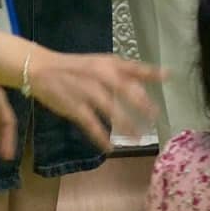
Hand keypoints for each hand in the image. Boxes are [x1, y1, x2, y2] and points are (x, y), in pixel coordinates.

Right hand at [29, 50, 160, 147]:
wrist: (40, 68)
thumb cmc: (73, 68)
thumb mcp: (98, 63)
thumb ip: (119, 74)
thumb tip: (141, 88)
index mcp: (107, 63)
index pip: (134, 67)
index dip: (152, 72)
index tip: (169, 76)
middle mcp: (99, 76)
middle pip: (126, 90)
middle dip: (142, 105)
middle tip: (155, 117)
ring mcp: (87, 92)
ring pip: (111, 110)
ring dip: (126, 125)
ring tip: (138, 137)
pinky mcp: (75, 107)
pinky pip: (91, 125)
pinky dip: (101, 137)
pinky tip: (110, 147)